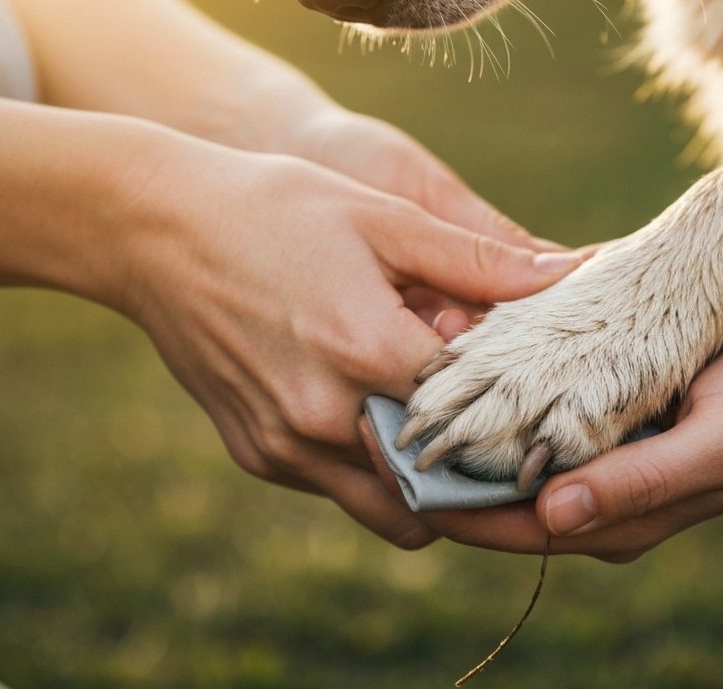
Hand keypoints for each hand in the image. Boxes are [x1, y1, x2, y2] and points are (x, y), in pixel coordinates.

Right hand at [108, 135, 583, 546]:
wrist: (151, 229)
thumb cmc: (275, 208)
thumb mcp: (385, 218)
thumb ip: (481, 260)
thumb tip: (571, 273)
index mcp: (368, 349)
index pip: (483, 420)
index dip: (531, 424)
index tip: (569, 431)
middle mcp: (325, 415)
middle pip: (448, 490)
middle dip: (498, 487)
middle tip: (540, 472)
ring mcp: (286, 445)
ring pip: (398, 514)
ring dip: (442, 495)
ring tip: (475, 456)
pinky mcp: (259, 456)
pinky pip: (343, 493)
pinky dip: (381, 477)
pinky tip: (401, 430)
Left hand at [399, 300, 722, 560]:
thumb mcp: (719, 445)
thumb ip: (635, 483)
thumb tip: (548, 513)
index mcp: (619, 516)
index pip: (498, 524)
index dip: (433, 494)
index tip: (372, 449)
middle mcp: (601, 491)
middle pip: (489, 489)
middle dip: (431, 456)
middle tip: (364, 401)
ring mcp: (607, 450)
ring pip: (506, 447)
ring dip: (457, 418)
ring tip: (394, 371)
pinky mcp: (617, 408)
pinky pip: (537, 407)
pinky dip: (497, 385)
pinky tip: (461, 344)